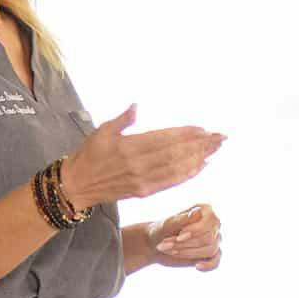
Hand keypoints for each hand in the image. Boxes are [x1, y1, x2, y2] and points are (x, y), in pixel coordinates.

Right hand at [64, 103, 223, 210]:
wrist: (77, 185)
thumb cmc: (89, 155)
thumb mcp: (102, 131)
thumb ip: (122, 119)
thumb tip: (136, 106)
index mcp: (129, 146)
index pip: (164, 139)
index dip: (186, 135)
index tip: (203, 129)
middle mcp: (139, 164)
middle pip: (176, 153)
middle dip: (200, 145)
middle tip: (220, 138)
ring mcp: (143, 180)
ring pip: (177, 168)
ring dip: (199, 158)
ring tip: (216, 149)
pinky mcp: (144, 191)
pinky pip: (170, 182)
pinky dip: (187, 174)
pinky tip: (201, 166)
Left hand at [147, 204, 221, 270]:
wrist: (155, 244)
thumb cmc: (161, 230)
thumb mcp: (167, 224)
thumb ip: (182, 218)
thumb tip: (198, 212)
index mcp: (205, 211)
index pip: (210, 221)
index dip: (196, 231)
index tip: (179, 237)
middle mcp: (213, 224)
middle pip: (209, 238)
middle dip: (186, 244)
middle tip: (166, 245)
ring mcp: (213, 240)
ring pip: (210, 250)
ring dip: (189, 253)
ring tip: (170, 251)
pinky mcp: (210, 254)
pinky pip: (216, 261)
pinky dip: (208, 265)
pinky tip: (196, 266)